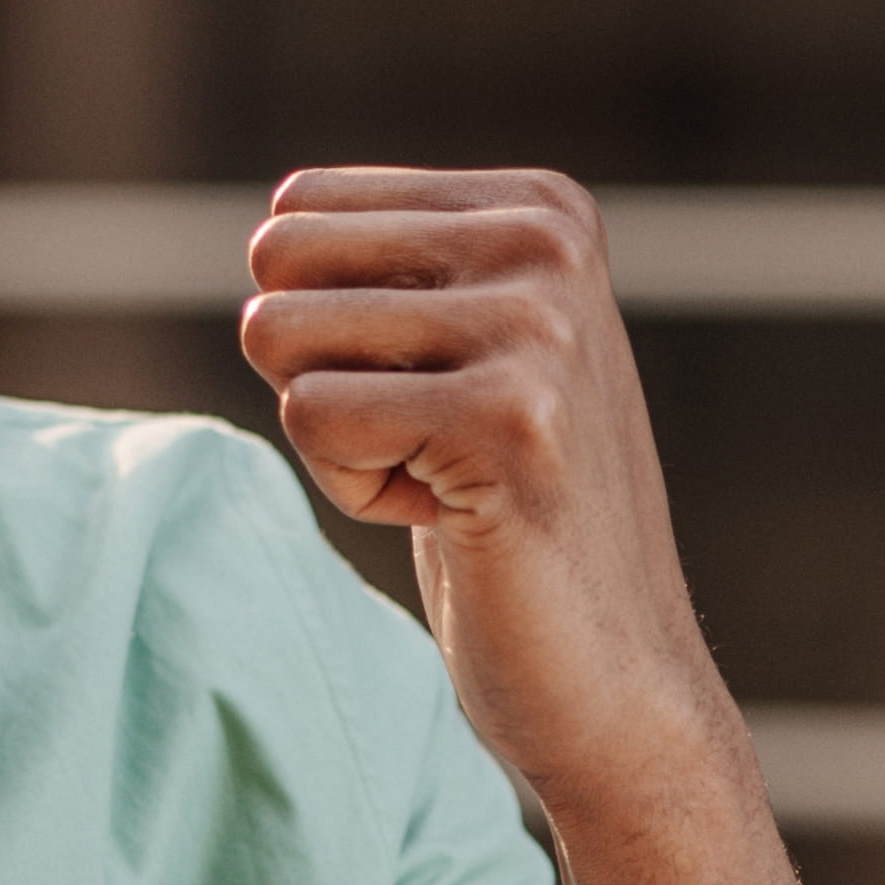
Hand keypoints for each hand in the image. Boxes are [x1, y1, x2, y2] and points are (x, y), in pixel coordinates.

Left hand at [237, 167, 749, 813]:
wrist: (614, 679)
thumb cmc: (507, 519)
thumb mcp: (462, 350)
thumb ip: (391, 270)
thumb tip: (270, 228)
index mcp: (537, 205)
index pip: (297, 213)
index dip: (328, 328)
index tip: (431, 400)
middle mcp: (544, 240)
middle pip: (279, 263)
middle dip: (318, 373)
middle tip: (428, 445)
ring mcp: (537, 326)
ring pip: (280, 336)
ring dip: (337, 439)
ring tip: (447, 481)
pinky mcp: (511, 417)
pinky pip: (311, 415)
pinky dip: (354, 489)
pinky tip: (455, 519)